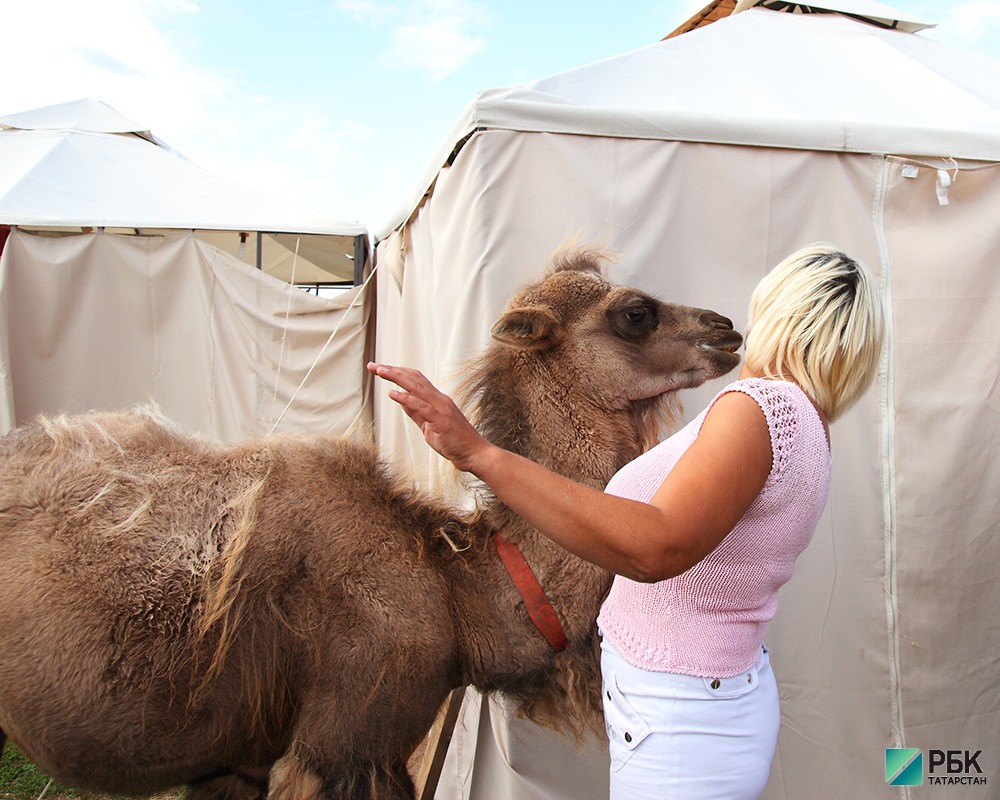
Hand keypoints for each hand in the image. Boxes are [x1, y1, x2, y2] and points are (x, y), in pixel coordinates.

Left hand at [367, 362, 489, 473]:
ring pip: (417, 387)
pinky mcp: (442, 421)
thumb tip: (401, 400)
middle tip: (373, 366)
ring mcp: (442, 409)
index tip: (380, 370)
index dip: (398, 373)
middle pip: (414, 379)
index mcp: (437, 400)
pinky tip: (392, 393)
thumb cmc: (454, 443)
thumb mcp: (429, 426)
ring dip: (397, 378)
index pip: (416, 380)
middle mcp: (440, 400)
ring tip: (380, 371)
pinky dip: (407, 399)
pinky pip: (422, 407)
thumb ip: (416, 413)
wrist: (474, 455)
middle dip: (392, 371)